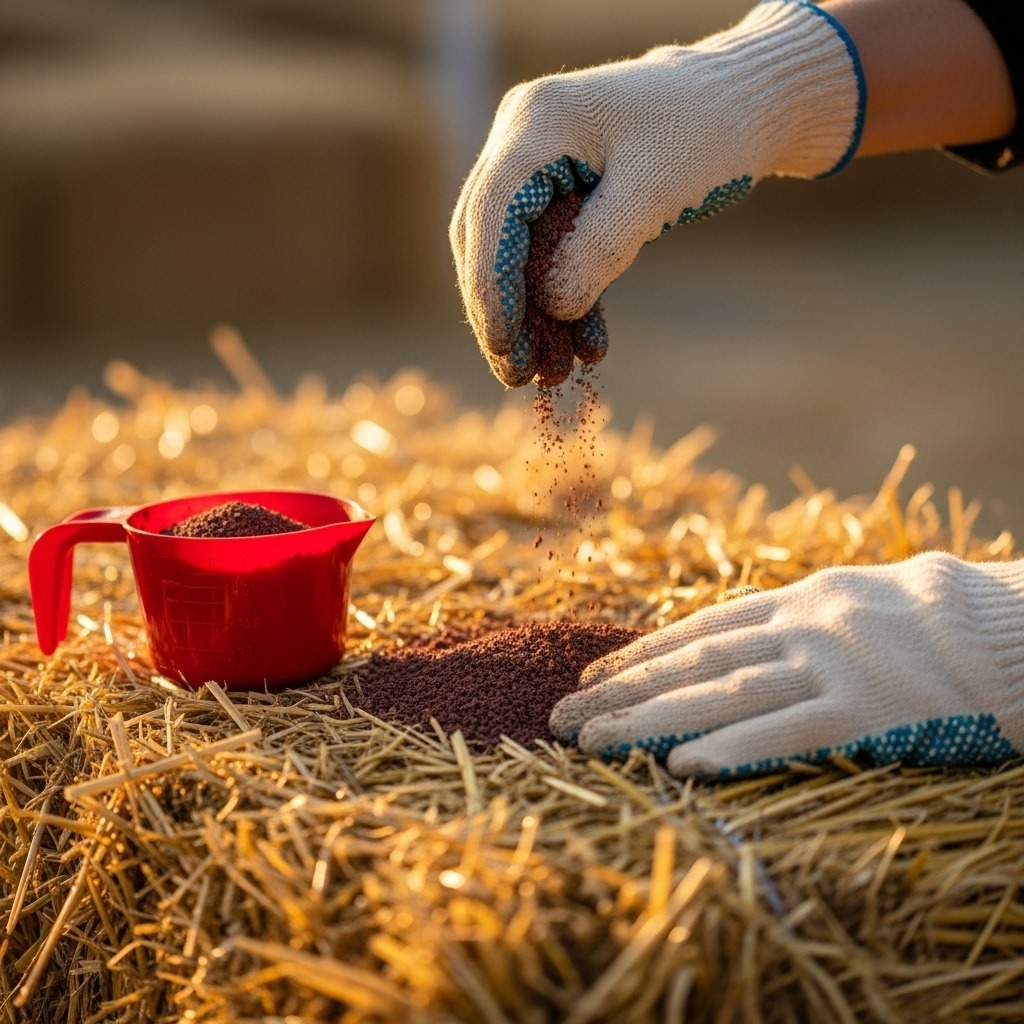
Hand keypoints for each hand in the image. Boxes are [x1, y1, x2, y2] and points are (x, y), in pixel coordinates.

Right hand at [449, 0, 864, 386]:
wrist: (746, 103)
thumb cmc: (706, 133)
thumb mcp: (652, 194)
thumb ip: (597, 250)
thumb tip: (552, 309)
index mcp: (536, 124)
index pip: (489, 217)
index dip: (490, 289)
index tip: (505, 349)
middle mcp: (523, 137)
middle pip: (487, 237)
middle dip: (502, 311)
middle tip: (516, 375)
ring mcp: (539, 161)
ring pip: (516, 251)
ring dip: (534, 314)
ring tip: (555, 372)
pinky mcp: (561, 185)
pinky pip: (550, 249)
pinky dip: (566, 295)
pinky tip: (587, 343)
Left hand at [550, 552, 1023, 777]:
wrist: (1008, 625)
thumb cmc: (931, 616)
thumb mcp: (850, 600)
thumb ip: (792, 619)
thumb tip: (733, 641)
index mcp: (796, 601)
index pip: (698, 631)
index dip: (639, 653)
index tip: (591, 674)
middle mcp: (800, 627)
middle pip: (692, 664)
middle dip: (622, 691)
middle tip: (561, 717)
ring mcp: (831, 667)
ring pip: (720, 695)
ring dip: (648, 720)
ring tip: (591, 741)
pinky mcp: (869, 712)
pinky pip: (787, 733)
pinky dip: (730, 749)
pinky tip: (680, 766)